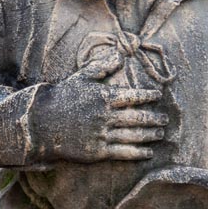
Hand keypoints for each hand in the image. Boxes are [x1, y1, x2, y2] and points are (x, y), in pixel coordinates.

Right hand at [31, 54, 166, 162]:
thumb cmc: (62, 97)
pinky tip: (148, 153)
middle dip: (154, 118)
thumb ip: (102, 67)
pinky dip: (138, 153)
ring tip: (160, 134)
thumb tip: (120, 55)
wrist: (41, 123)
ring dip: (150, 135)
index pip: (132, 96)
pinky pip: (123, 152)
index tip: (158, 96)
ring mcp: (102, 134)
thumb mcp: (81, 77)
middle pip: (137, 118)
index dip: (147, 96)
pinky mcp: (97, 151)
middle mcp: (105, 116)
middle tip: (165, 119)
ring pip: (133, 136)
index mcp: (103, 97)